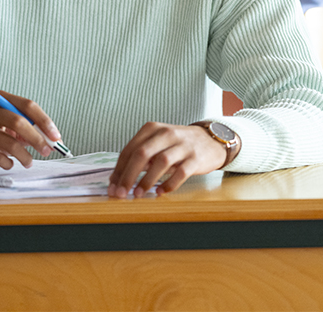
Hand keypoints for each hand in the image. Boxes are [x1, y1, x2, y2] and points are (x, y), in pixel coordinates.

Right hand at [0, 90, 61, 171]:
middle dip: (37, 139)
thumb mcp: (7, 126)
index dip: (44, 121)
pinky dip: (8, 162)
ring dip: (25, 156)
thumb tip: (49, 140)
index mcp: (0, 98)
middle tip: (47, 151)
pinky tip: (9, 163)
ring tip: (28, 162)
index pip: (27, 105)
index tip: (56, 136)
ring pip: (10, 142)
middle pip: (19, 121)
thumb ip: (26, 129)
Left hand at [108, 122, 229, 198]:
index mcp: (152, 128)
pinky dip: (168, 184)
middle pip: (142, 154)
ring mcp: (182, 145)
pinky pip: (180, 173)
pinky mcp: (195, 158)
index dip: (119, 169)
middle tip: (121, 193)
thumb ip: (140, 156)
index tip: (112, 186)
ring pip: (160, 162)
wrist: (209, 140)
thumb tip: (119, 179)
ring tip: (138, 194)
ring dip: (146, 180)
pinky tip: (160, 192)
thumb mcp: (158, 143)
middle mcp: (166, 133)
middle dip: (128, 175)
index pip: (129, 149)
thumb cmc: (177, 145)